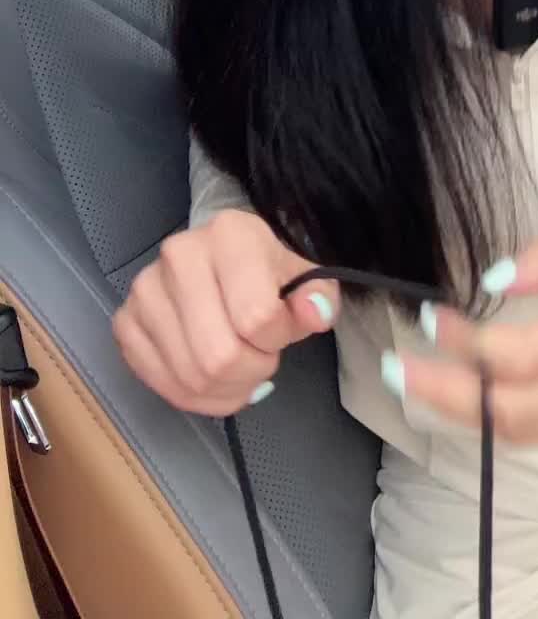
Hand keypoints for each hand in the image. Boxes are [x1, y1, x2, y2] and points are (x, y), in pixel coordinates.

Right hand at [112, 208, 340, 416]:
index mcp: (229, 234)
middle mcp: (179, 255)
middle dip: (251, 371)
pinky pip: (161, 384)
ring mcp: (145, 289)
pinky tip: (212, 380)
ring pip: (190, 377)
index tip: (282, 330)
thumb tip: (314, 315)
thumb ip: (317, 297)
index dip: (278, 339)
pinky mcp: (125, 321)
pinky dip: (194, 398)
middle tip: (261, 357)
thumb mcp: (303, 277)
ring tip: (240, 369)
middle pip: (219, 356)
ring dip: (226, 389)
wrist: (222, 261)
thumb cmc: (264, 272)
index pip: (256, 316)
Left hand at [394, 213, 537, 443]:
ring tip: (420, 382)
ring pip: (530, 432)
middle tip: (396, 370)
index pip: (525, 358)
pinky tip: (476, 391)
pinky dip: (506, 418)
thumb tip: (493, 281)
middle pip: (516, 411)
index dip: (468, 346)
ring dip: (469, 413)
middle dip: (446, 397)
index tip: (430, 315)